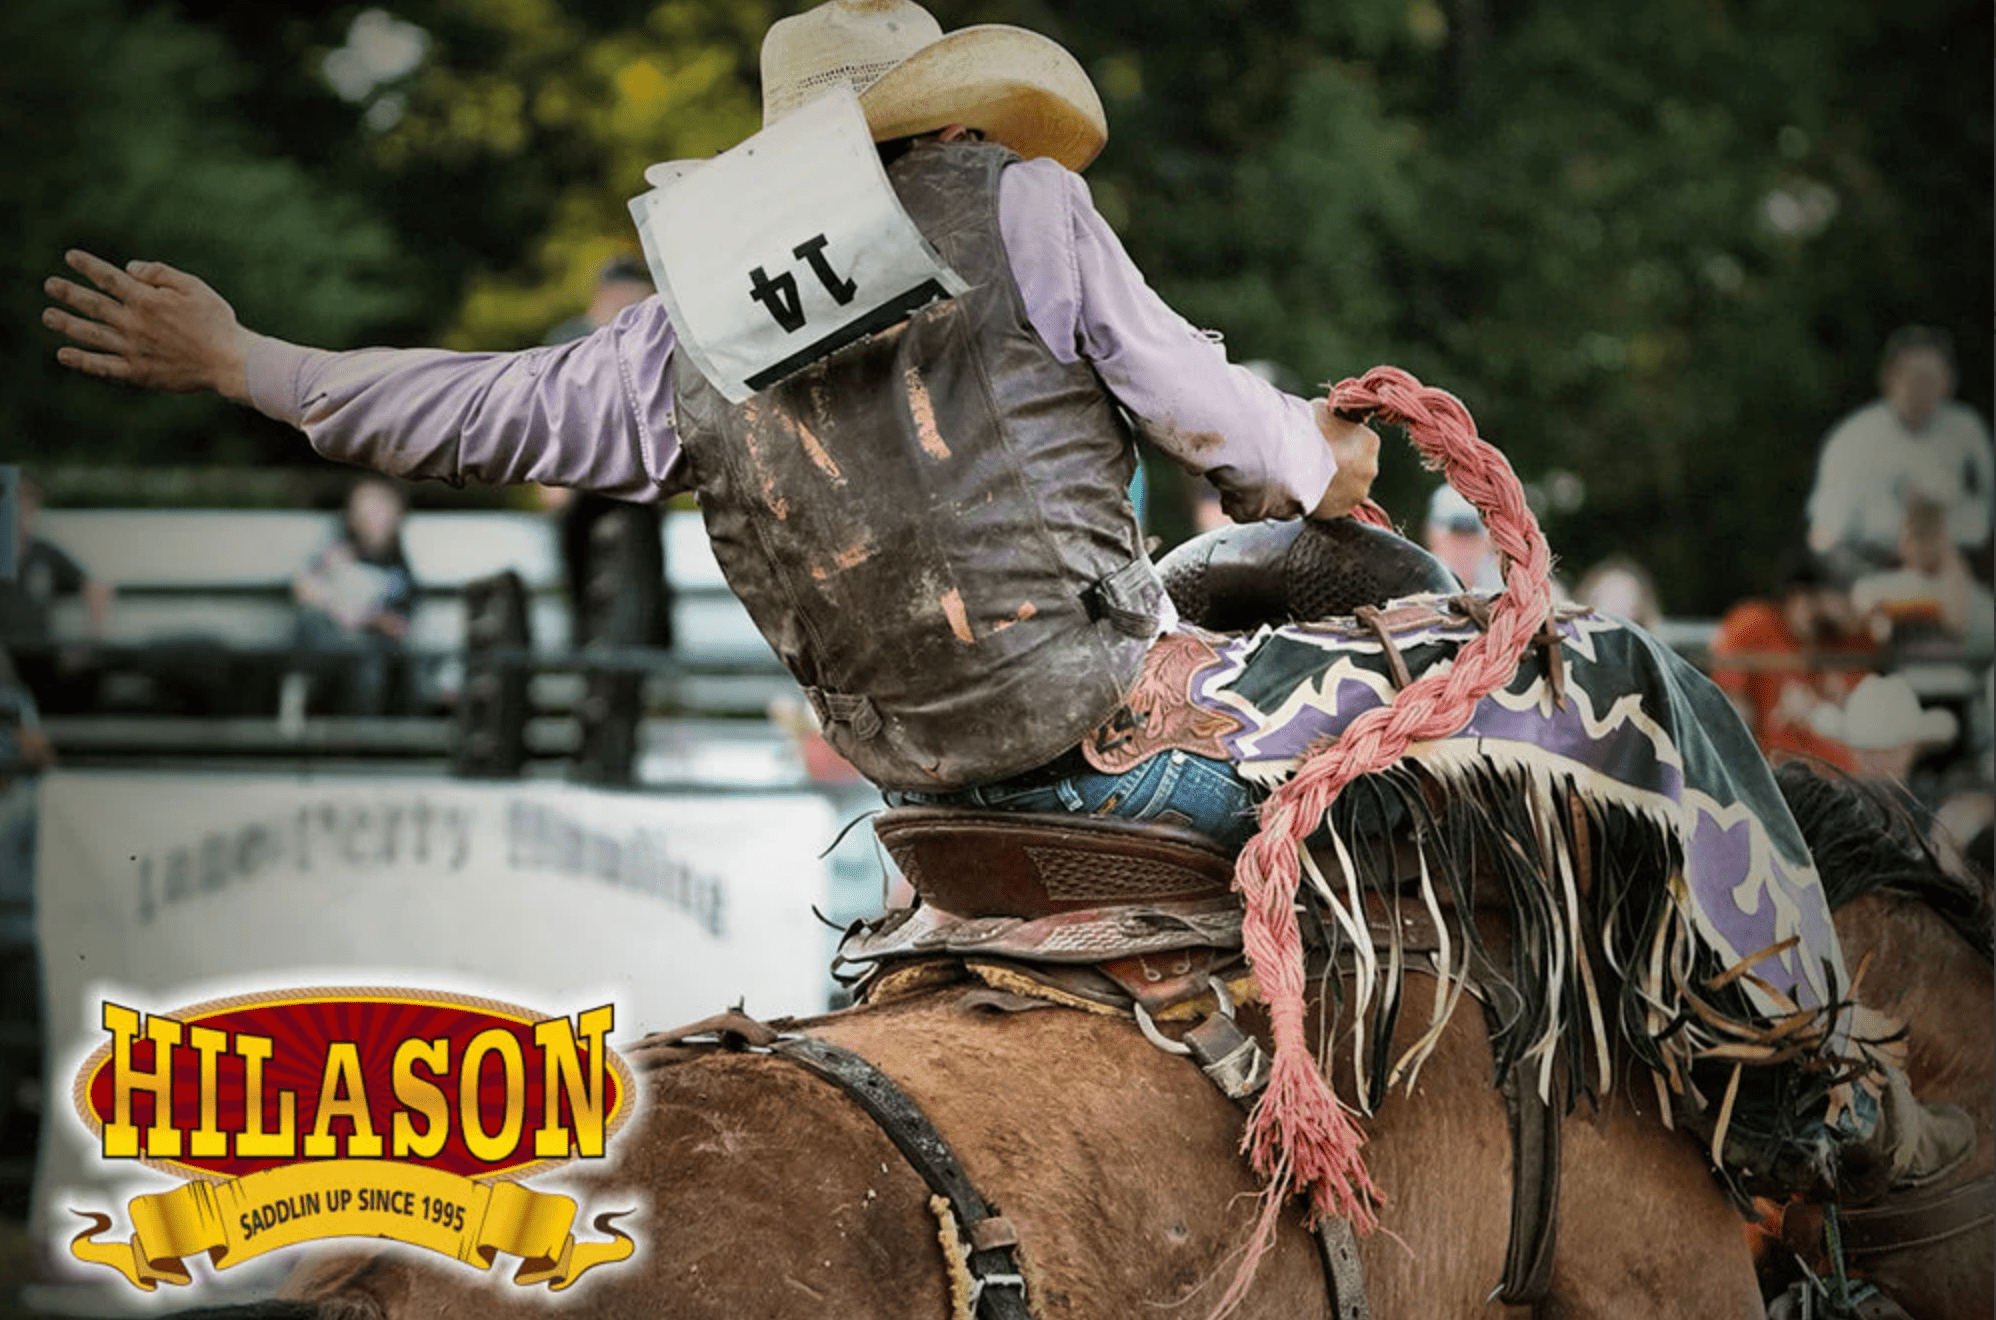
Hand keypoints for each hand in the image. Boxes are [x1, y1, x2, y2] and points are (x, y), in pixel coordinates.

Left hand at [42, 250, 251, 401]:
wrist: (229, 361)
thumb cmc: (217, 322)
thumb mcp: (194, 286)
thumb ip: (160, 273)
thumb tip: (129, 268)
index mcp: (147, 300)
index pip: (109, 278)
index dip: (88, 266)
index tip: (70, 257)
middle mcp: (134, 323)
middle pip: (93, 304)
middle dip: (68, 293)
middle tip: (49, 285)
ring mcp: (133, 349)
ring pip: (91, 334)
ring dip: (66, 324)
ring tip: (48, 316)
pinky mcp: (138, 372)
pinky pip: (103, 366)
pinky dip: (82, 361)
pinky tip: (64, 354)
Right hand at [1309, 398, 1381, 518]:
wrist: (1288, 462)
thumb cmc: (1306, 432)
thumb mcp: (1323, 409)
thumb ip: (1334, 417)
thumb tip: (1331, 418)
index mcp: (1370, 442)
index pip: (1360, 439)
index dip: (1341, 439)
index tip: (1326, 440)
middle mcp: (1370, 469)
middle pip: (1356, 465)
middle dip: (1341, 463)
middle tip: (1317, 459)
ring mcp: (1357, 493)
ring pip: (1347, 487)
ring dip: (1334, 483)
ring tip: (1310, 476)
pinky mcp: (1341, 511)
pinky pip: (1335, 504)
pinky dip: (1325, 498)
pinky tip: (1310, 489)